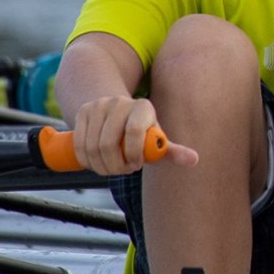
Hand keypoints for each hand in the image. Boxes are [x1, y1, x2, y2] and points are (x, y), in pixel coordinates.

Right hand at [71, 94, 198, 174]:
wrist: (116, 109)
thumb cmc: (142, 130)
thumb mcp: (157, 138)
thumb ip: (173, 150)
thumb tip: (194, 160)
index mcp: (143, 107)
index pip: (134, 131)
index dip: (133, 154)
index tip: (135, 166)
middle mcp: (120, 102)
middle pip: (109, 143)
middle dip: (114, 165)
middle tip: (121, 170)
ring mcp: (99, 105)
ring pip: (92, 146)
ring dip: (100, 165)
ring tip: (111, 168)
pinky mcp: (83, 111)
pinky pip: (79, 143)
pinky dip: (86, 160)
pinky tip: (95, 163)